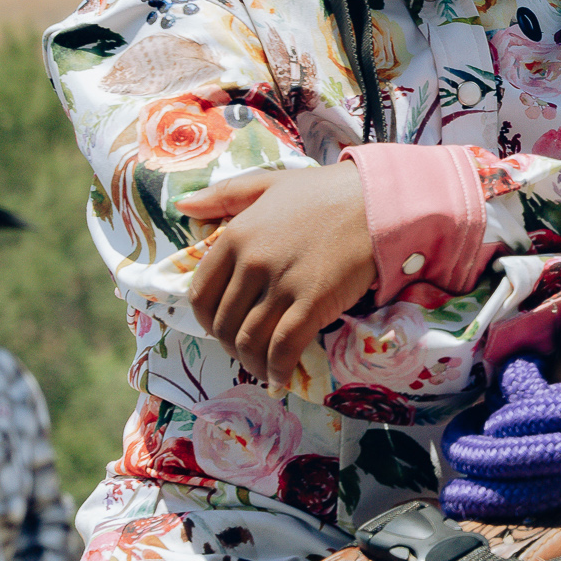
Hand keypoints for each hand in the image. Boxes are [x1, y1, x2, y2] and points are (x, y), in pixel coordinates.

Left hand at [177, 166, 378, 392]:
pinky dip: (277, 369)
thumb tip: (182, 205)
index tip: (221, 326)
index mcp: (236, 236)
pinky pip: (282, 348)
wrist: (377, 201)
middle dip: (230, 345)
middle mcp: (252, 262)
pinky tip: (280, 377)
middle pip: (223, 323)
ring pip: (249, 341)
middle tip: (245, 350)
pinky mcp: (312, 303)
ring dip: (251, 363)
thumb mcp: (267, 183)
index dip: (206, 319)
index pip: (201, 293)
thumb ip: (223, 194)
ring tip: (260, 369)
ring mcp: (281, 284)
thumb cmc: (325, 192)